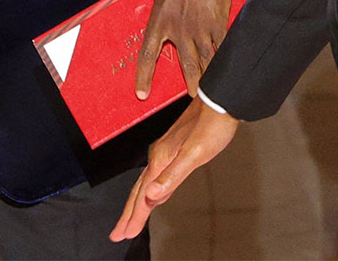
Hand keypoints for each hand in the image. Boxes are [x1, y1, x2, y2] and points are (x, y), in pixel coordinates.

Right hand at [110, 97, 239, 241]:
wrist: (220, 102)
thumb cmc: (212, 127)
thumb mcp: (195, 154)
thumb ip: (172, 176)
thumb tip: (151, 196)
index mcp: (161, 159)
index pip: (142, 196)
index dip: (134, 217)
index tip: (122, 235)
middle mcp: (159, 156)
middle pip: (139, 191)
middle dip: (128, 214)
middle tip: (117, 234)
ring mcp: (165, 152)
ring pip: (145, 184)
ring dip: (137, 203)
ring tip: (130, 220)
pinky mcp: (173, 150)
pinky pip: (155, 176)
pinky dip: (149, 190)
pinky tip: (153, 193)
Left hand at [134, 0, 233, 98]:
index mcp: (159, 20)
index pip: (148, 55)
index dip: (144, 77)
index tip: (142, 94)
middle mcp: (180, 30)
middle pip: (185, 66)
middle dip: (190, 84)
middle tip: (191, 95)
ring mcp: (201, 29)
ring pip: (206, 62)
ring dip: (208, 78)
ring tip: (210, 91)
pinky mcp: (219, 23)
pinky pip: (222, 48)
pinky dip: (224, 60)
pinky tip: (227, 69)